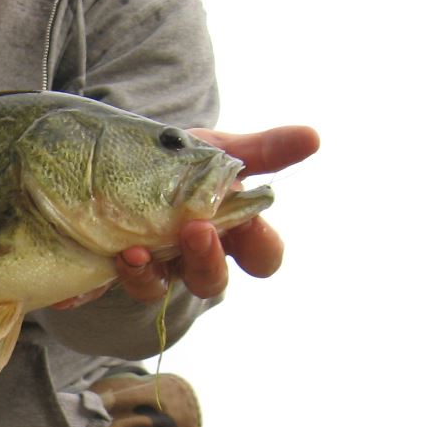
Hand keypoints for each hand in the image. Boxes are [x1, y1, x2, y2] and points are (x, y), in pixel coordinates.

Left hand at [117, 125, 320, 301]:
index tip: (251, 215)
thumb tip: (312, 137)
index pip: (262, 257)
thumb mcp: (218, 151)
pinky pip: (120, 286)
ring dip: (151, 274)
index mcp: (230, 233)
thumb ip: (262, 150)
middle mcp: (195, 258)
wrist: (118, 159)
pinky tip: (114, 262)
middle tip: (196, 228)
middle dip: (207, 259)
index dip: (261, 245)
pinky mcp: (121, 270)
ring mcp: (158, 267)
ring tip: (137, 250)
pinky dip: (118, 277)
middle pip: (213, 281)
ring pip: (162, 289)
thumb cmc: (181, 162)